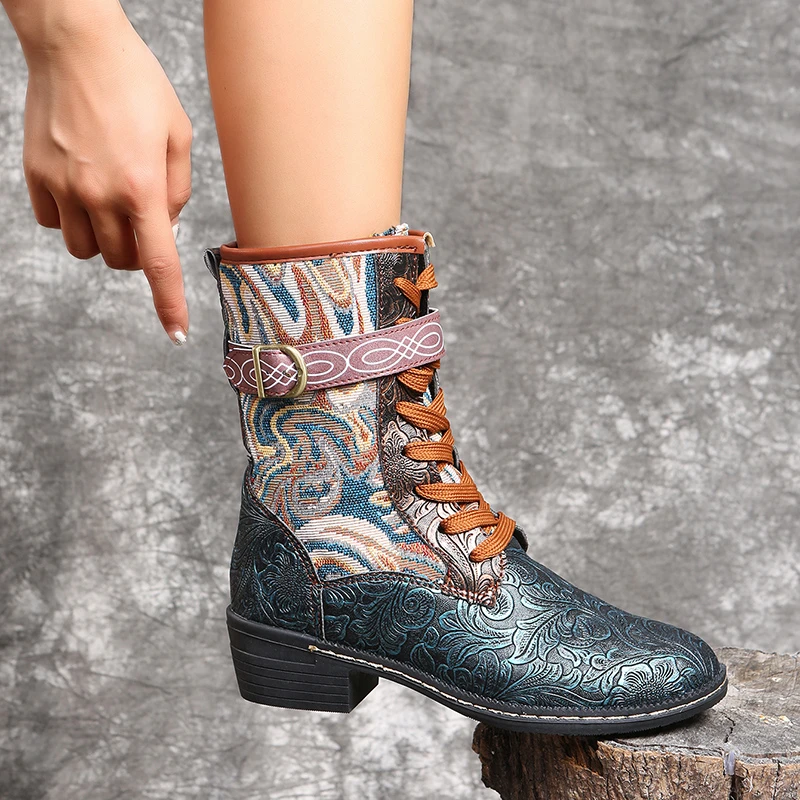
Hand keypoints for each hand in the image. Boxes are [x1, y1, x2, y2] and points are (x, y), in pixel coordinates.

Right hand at [19, 4, 191, 342]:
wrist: (76, 44)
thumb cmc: (137, 86)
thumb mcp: (178, 136)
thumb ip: (178, 191)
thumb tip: (165, 229)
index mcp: (142, 187)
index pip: (158, 263)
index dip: (169, 303)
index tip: (176, 333)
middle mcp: (99, 194)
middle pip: (122, 261)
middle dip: (139, 253)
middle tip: (145, 222)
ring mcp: (62, 187)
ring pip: (86, 251)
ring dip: (105, 241)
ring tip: (113, 204)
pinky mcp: (35, 176)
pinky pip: (54, 225)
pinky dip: (72, 221)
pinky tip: (82, 190)